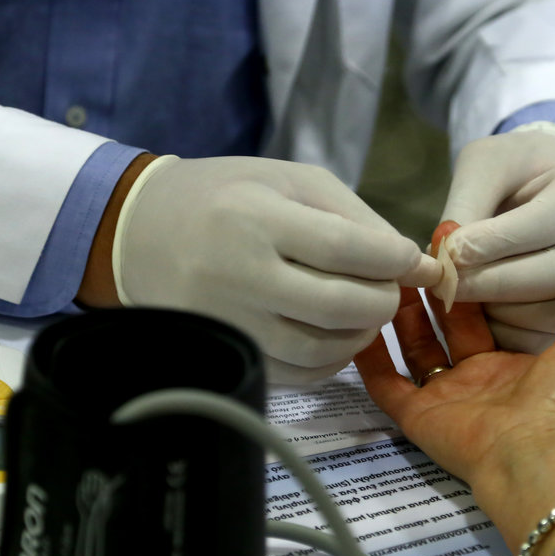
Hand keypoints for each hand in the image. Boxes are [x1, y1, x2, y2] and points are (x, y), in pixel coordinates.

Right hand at [112, 155, 438, 383]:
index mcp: (255, 218)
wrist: (139, 231)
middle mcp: (239, 275)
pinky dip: (331, 361)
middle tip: (393, 289)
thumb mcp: (289, 181)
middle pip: (338, 304)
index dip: (393, 259)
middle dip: (384, 300)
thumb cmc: (225, 195)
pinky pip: (296, 374)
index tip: (415, 262)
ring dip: (362, 335)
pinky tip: (338, 336)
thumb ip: (354, 217)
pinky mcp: (226, 353)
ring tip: (368, 312)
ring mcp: (230, 323)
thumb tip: (411, 262)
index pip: (344, 247)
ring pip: (321, 348)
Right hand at [354, 257, 554, 492]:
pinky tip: (358, 325)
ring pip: (414, 349)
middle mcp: (473, 380)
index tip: (458, 248)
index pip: (482, 318)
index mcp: (508, 367)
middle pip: (444, 328)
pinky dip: (371, 360)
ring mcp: (442, 398)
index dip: (470, 285)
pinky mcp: (417, 416)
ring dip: (401, 314)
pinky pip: (387, 385)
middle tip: (419, 251)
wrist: (534, 462)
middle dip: (433, 291)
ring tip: (390, 272)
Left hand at [439, 128, 554, 352]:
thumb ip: (468, 204)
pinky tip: (479, 316)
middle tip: (445, 286)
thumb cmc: (521, 166)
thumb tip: (448, 258)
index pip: (544, 223)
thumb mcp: (489, 163)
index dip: (492, 244)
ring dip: (497, 312)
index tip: (449, 255)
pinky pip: (551, 333)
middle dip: (492, 283)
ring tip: (459, 296)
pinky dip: (508, 330)